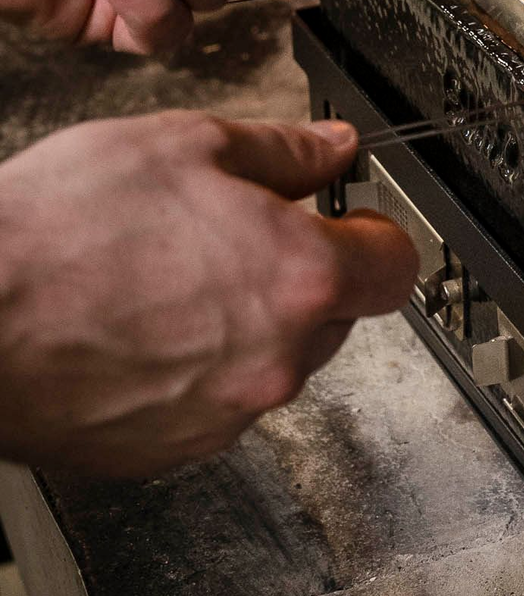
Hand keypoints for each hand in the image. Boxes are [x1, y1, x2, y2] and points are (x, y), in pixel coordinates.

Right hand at [0, 113, 417, 476]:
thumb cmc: (56, 234)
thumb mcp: (183, 146)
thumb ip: (282, 151)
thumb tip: (334, 149)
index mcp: (301, 278)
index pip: (395, 265)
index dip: (372, 234)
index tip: (347, 220)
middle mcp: (278, 359)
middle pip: (333, 313)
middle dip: (298, 273)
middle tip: (229, 237)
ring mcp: (227, 414)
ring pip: (273, 359)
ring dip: (245, 323)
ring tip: (165, 280)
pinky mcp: (173, 450)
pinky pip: (214, 402)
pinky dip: (194, 369)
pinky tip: (138, 329)